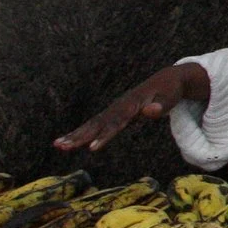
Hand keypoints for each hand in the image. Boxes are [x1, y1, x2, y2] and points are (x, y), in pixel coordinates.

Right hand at [54, 63, 210, 151]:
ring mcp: (114, 110)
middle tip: (61, 147)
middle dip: (79, 136)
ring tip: (57, 146)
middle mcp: (118, 107)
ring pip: (91, 124)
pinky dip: (80, 133)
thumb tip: (149, 111)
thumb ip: (160, 106)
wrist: (165, 79)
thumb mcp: (170, 98)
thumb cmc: (169, 91)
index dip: (104, 136)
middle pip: (97, 124)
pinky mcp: (112, 114)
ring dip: (74, 135)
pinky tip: (68, 142)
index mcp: (131, 105)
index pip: (115, 124)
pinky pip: (94, 125)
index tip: (92, 148)